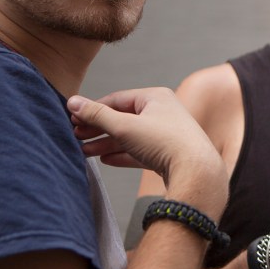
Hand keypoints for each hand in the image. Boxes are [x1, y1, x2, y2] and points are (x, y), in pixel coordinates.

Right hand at [67, 89, 225, 214]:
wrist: (196, 171)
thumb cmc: (164, 142)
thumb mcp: (124, 126)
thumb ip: (97, 115)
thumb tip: (73, 102)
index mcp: (155, 97)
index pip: (116, 99)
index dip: (93, 109)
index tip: (72, 119)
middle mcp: (163, 112)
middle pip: (122, 118)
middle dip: (97, 128)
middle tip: (75, 136)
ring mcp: (166, 134)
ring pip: (130, 137)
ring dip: (106, 143)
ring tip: (84, 151)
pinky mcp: (168, 154)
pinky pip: (140, 151)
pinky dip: (123, 155)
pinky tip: (105, 160)